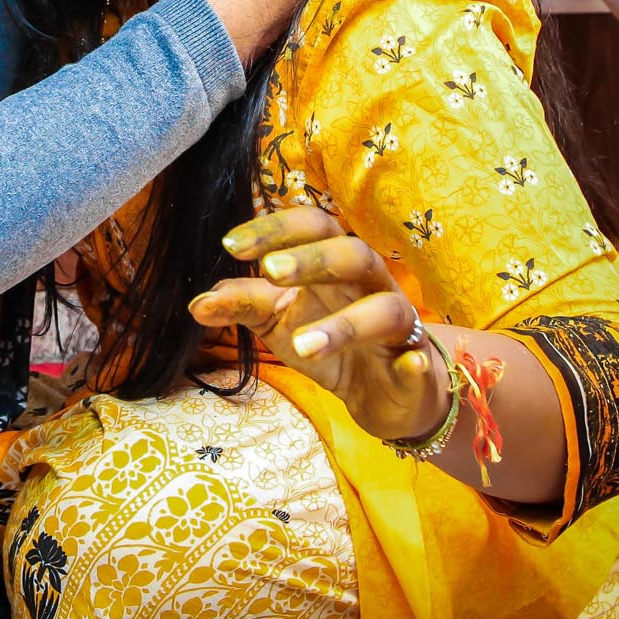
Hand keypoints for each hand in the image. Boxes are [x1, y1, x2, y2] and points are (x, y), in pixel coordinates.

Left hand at [190, 207, 447, 441]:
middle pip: (353, 254)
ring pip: (384, 310)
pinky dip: (414, 363)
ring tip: (301, 345)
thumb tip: (197, 303)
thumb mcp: (276, 322)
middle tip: (270, 273)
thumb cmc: (323, 338)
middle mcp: (370, 284)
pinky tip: (408, 366)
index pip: (312, 227)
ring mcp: (399, 324)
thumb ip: (243, 304)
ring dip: (346, 324)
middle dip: (312, 260)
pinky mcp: (416, 366)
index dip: (275, 230)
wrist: (378, 391)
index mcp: (335, 263)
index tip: (230, 245)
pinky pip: (421, 361)